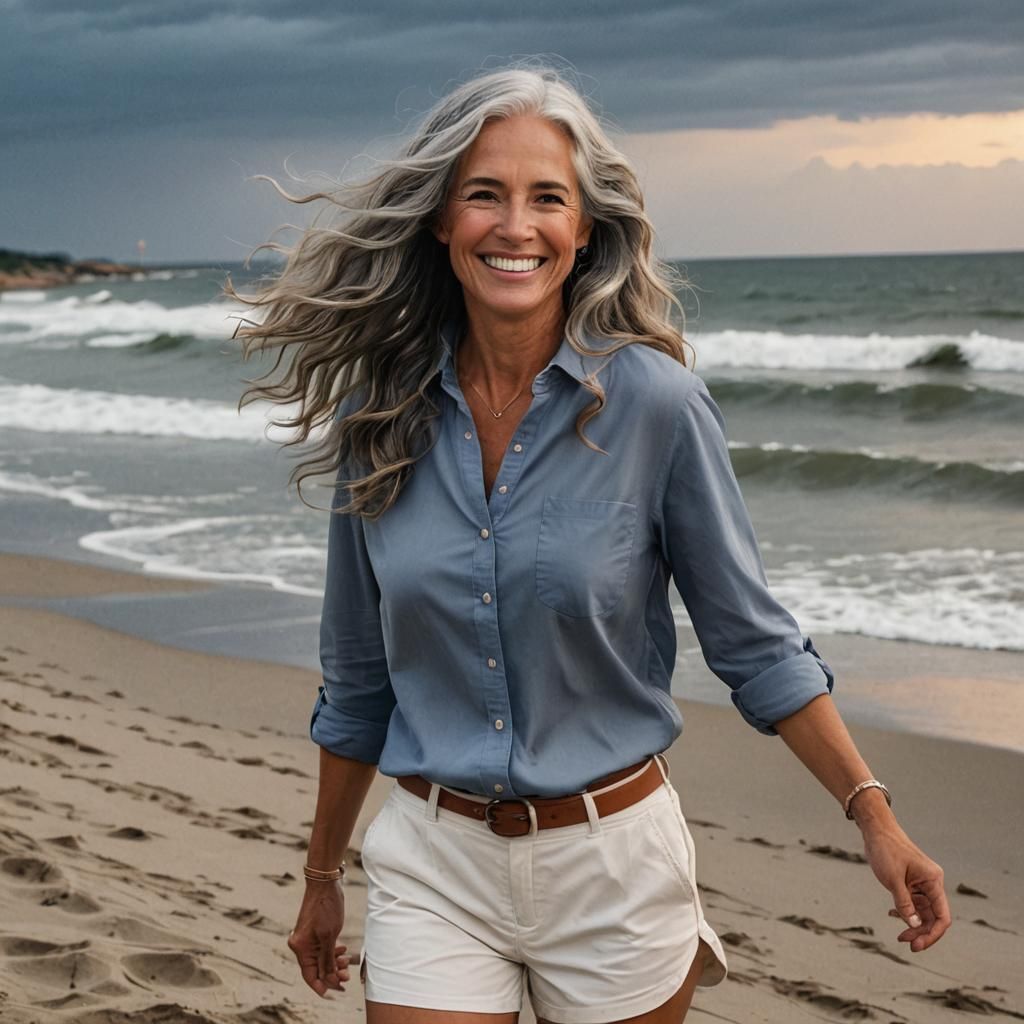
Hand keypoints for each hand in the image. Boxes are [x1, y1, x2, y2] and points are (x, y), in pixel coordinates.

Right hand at [287, 880, 350, 996]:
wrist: (325, 883)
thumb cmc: (325, 907)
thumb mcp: (329, 936)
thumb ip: (327, 959)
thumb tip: (328, 979)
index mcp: (300, 947)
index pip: (309, 974)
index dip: (321, 986)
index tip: (335, 992)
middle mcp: (302, 944)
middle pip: (316, 968)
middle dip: (331, 974)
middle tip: (346, 978)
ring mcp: (309, 938)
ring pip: (321, 959)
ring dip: (334, 964)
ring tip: (347, 964)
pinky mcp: (317, 931)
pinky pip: (324, 949)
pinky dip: (333, 953)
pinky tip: (344, 952)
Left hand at [861, 822, 950, 951]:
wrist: (876, 830)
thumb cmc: (885, 850)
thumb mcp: (893, 880)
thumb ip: (904, 904)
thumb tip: (915, 926)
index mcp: (933, 881)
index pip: (942, 916)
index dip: (933, 934)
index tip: (917, 945)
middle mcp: (931, 883)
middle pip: (933, 917)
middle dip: (922, 933)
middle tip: (905, 943)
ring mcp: (921, 883)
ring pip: (923, 912)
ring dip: (914, 925)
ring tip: (900, 936)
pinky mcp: (911, 882)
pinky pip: (914, 903)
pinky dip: (906, 912)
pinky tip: (893, 915)